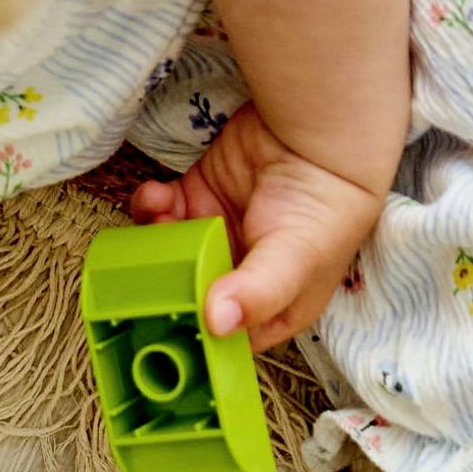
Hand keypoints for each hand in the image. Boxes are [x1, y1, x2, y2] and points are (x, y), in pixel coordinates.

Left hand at [129, 104, 387, 350]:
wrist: (320, 132)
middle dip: (162, 287)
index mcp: (270, 307)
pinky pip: (161, 213)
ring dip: (153, 244)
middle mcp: (239, 277)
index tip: (163, 328)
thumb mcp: (296, 258)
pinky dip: (151, 206)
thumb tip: (216, 322)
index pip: (223, 340)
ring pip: (167, 255)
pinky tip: (159, 196)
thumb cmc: (325, 203)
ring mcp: (215, 237)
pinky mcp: (198, 199)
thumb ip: (257, 293)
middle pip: (185, 298)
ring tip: (158, 224)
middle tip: (147, 274)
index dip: (193, 338)